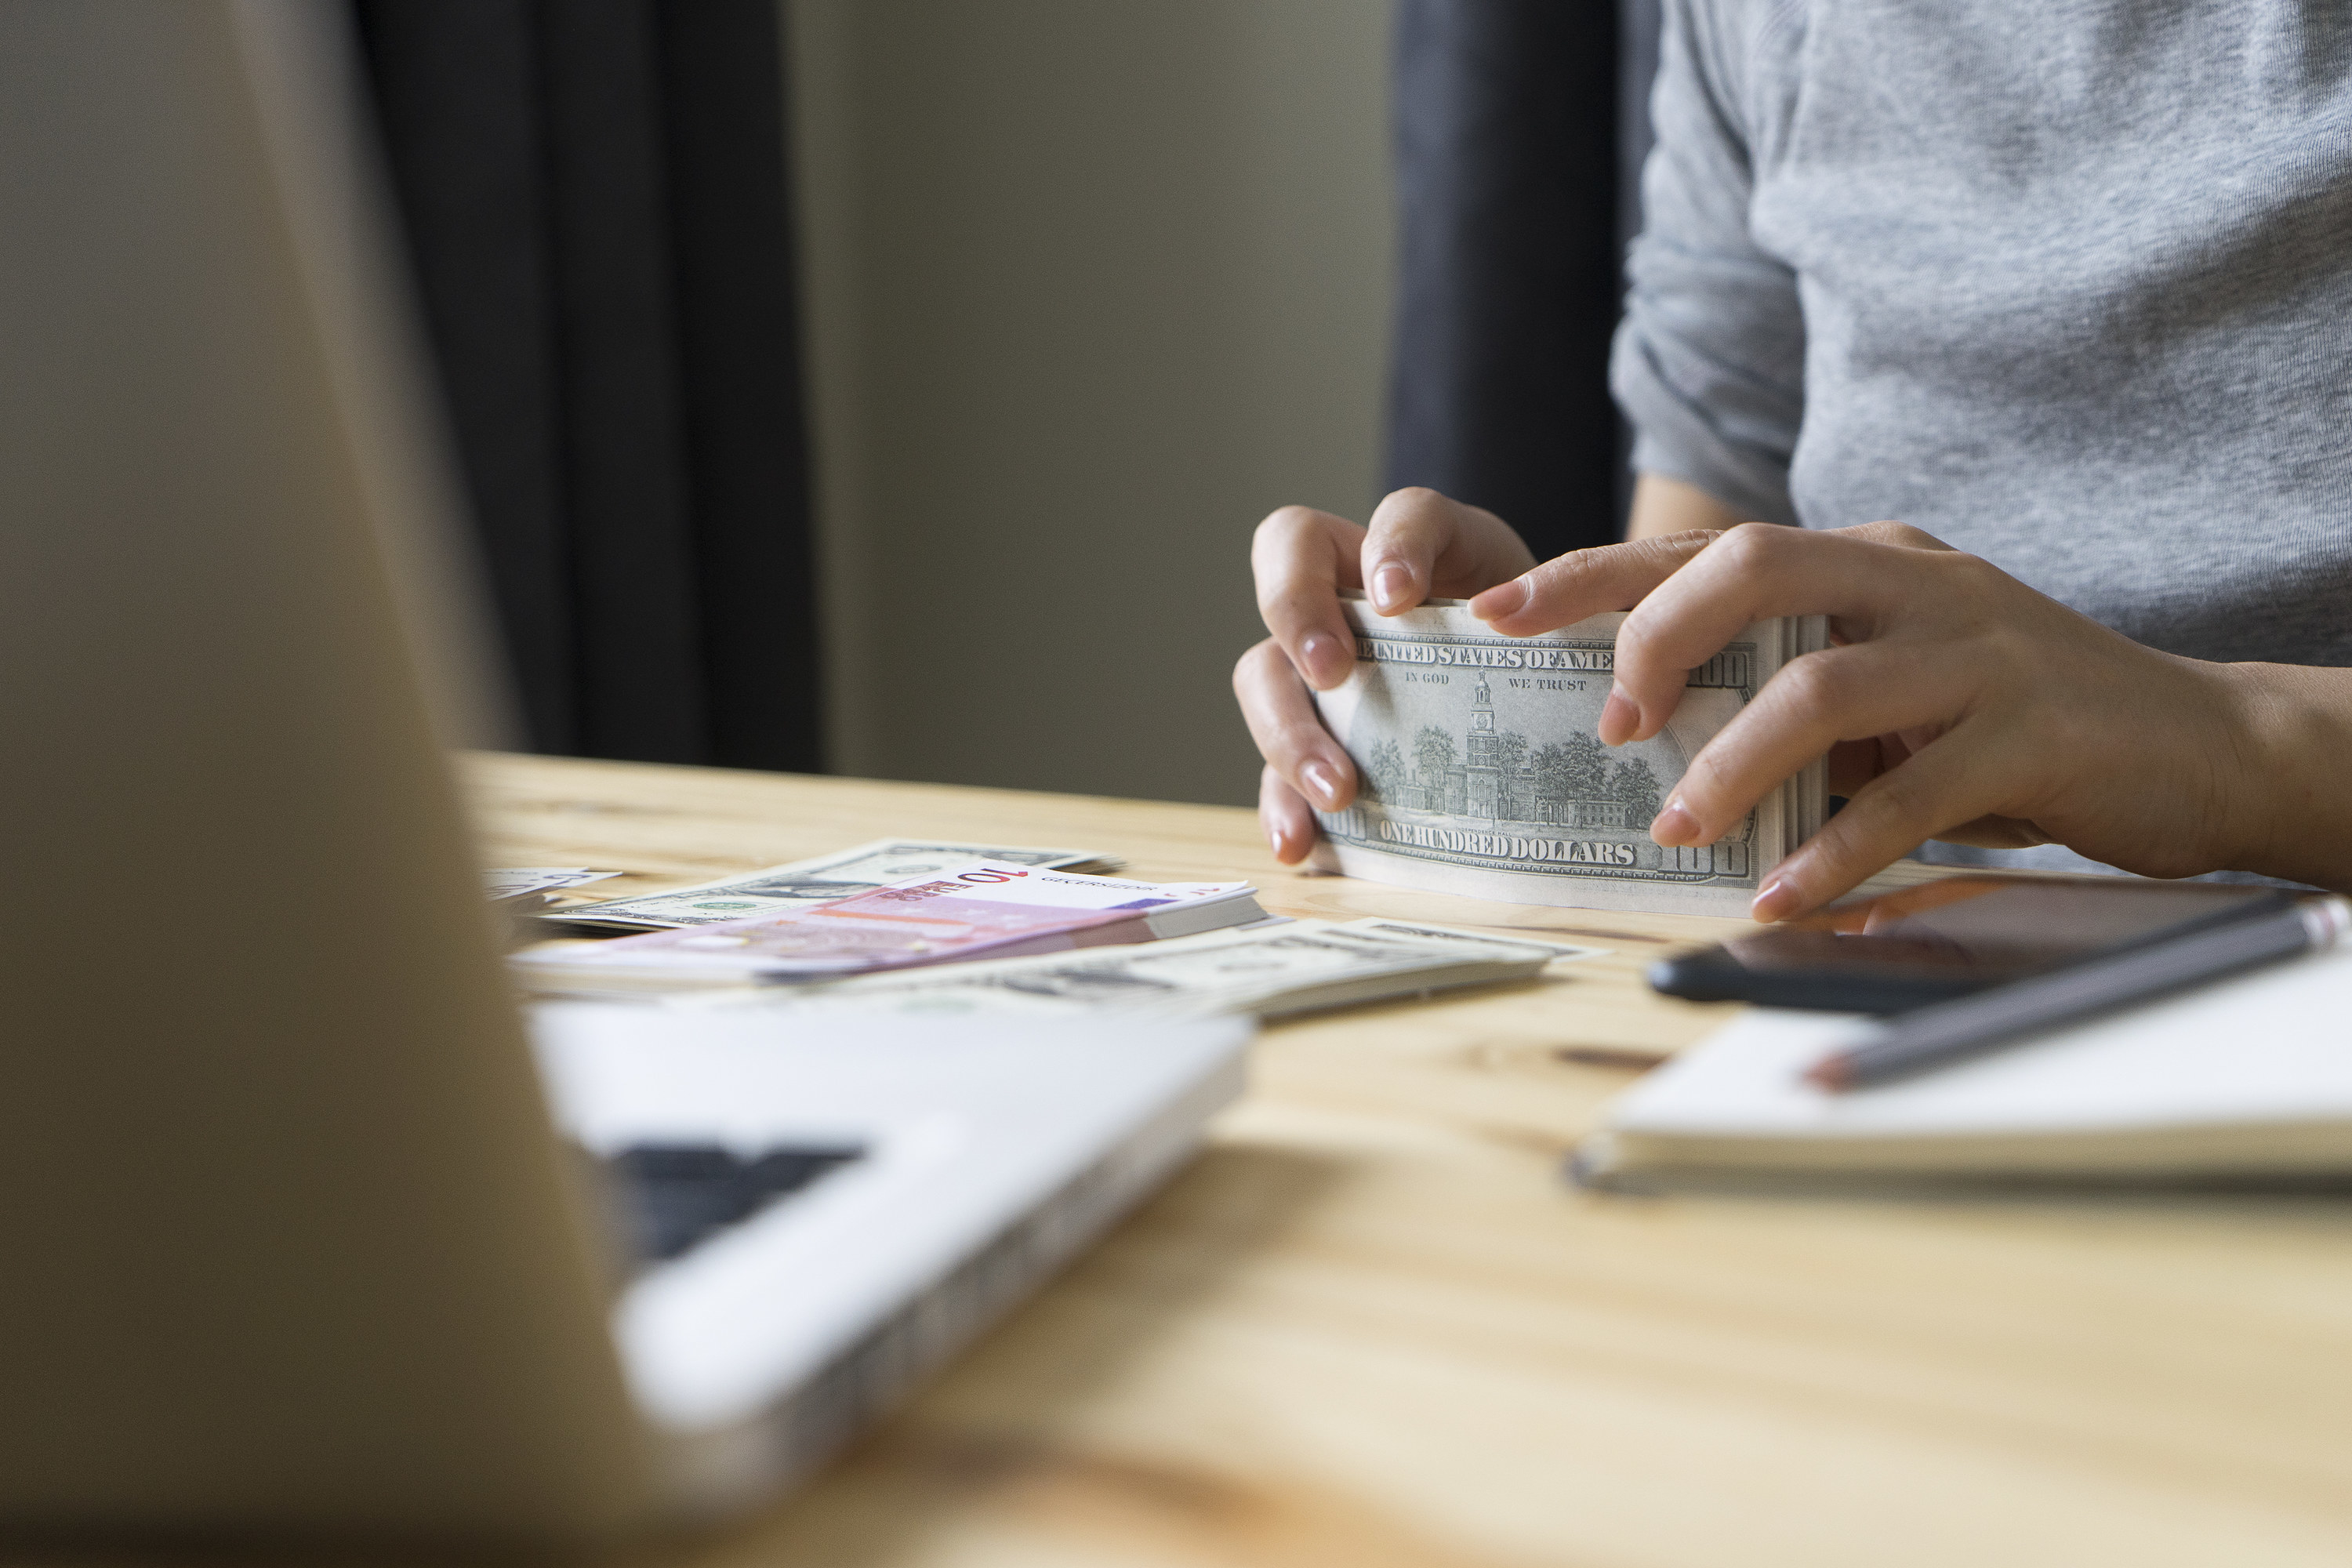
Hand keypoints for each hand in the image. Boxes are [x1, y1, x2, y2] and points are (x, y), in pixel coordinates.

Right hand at [1234, 488, 1534, 862]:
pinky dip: (1282, 806)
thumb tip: (1522, 626)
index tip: (1396, 597)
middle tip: (1333, 676)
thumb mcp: (1565, 616)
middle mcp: (1354, 594)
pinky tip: (1302, 844)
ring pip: (1264, 674)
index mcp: (1421, 550)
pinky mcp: (1319, 741)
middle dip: (1297, 619)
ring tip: (1334, 789)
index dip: (1387, 546)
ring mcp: (1322, 668)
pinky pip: (1276, 768)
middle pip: (1288, 572)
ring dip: (1286, 730)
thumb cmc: (1548, 653)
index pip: (1401, 513)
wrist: (1545, 713)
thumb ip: (1557, 609)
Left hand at [1467, 522, 2260, 918]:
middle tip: (1608, 727)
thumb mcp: (1893, 681)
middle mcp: (1914, 582)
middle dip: (1657, 639)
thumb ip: (1793, 686)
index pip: (1707, 549)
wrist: (2195, 740)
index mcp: (1866, 561)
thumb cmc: (2010, 719)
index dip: (1592, 577)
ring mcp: (1976, 652)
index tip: (1492, 612)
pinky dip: (1833, 852)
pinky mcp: (2028, 733)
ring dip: (1734, 767)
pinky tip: (1783, 897)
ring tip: (1676, 833)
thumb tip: (1652, 736)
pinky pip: (1906, 796)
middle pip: (1754, 569)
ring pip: (1823, 686)